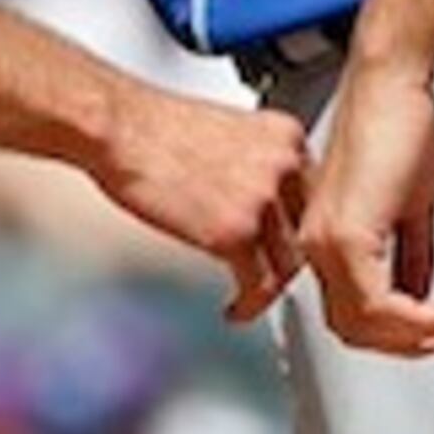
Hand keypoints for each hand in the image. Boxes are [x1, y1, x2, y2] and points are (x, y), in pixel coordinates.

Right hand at [90, 87, 312, 321]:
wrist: (119, 126)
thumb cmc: (154, 126)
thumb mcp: (229, 130)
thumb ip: (258, 162)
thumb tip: (262, 197)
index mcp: (285, 137)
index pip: (315, 194)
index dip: (299, 225)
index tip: (288, 243)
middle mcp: (283, 166)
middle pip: (306, 230)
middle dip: (288, 258)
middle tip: (274, 275)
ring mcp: (261, 200)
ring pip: (288, 263)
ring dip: (270, 286)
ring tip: (252, 295)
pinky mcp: (234, 233)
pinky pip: (259, 286)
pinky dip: (249, 304)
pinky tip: (236, 308)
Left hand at [300, 56, 433, 356]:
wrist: (391, 82)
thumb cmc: (399, 124)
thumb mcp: (411, 204)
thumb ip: (409, 252)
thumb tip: (420, 290)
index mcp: (325, 234)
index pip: (348, 310)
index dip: (393, 332)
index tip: (432, 332)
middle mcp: (316, 241)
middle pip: (352, 327)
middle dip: (405, 343)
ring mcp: (327, 239)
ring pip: (363, 323)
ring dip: (415, 335)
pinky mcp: (347, 233)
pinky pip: (377, 303)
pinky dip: (416, 318)